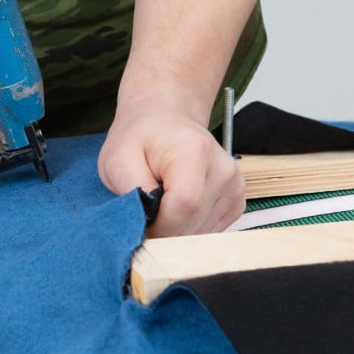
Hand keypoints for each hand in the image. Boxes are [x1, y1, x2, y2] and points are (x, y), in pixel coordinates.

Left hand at [97, 104, 244, 237]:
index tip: (140, 221)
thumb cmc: (139, 139)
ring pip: (201, 232)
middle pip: (193, 223)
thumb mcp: (117, 160)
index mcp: (195, 151)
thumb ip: (132, 192)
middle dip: (164, 231)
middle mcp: (222, 169)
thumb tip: (147, 226)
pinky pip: (210, 230)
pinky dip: (189, 228)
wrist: (164, 120)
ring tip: (162, 203)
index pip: (184, 205)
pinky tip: (178, 207)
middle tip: (145, 212)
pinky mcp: (236, 200)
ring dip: (176, 230)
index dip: (158, 226)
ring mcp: (234, 185)